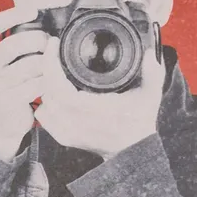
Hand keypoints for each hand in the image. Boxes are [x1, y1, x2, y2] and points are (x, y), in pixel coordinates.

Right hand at [0, 7, 46, 162]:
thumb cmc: (2, 84)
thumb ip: (7, 41)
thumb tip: (38, 18)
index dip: (14, 15)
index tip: (33, 11)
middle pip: (17, 43)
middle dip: (40, 40)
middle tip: (49, 43)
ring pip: (31, 64)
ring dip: (46, 63)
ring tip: (49, 65)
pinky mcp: (8, 101)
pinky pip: (37, 83)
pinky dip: (47, 81)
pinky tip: (48, 82)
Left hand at [35, 38, 164, 160]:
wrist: (133, 150)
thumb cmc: (139, 122)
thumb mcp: (150, 96)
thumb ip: (152, 73)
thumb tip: (148, 52)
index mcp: (94, 109)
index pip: (59, 86)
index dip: (51, 64)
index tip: (53, 46)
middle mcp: (77, 122)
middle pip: (48, 91)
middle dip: (47, 69)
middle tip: (53, 53)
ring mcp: (68, 132)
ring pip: (44, 102)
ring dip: (46, 85)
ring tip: (55, 70)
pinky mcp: (64, 138)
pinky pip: (44, 116)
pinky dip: (46, 102)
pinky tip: (54, 92)